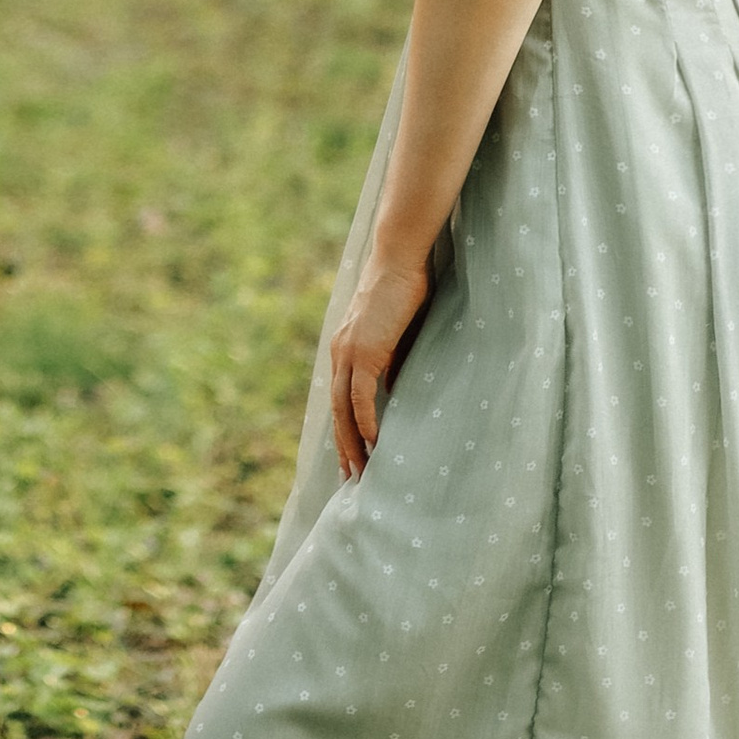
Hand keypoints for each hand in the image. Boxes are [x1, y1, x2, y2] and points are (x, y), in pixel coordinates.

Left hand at [330, 250, 432, 479]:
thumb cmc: (402, 290)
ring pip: (343, 410)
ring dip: (351, 442)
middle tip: (350, 477)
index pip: (339, 400)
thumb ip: (390, 362)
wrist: (398, 261)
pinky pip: (360, 396)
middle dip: (343, 446)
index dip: (343, 430)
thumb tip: (392, 390)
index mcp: (344, 351)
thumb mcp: (395, 334)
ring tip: (360, 470)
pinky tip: (373, 442)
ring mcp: (349, 354)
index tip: (350, 456)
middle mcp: (340, 355)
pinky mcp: (364, 352)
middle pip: (335, 411)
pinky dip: (365, 421)